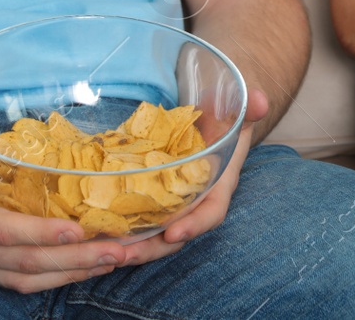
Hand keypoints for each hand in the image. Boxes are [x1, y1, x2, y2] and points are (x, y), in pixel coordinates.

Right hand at [0, 116, 127, 292]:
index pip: (0, 231)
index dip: (39, 234)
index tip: (77, 231)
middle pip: (23, 263)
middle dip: (74, 259)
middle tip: (120, 250)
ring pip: (28, 277)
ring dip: (75, 272)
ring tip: (119, 259)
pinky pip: (24, 278)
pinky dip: (60, 275)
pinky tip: (92, 264)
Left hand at [116, 87, 271, 265]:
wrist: (209, 116)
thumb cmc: (224, 114)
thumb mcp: (237, 108)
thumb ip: (250, 106)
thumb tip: (260, 101)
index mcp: (218, 184)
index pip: (211, 212)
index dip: (195, 225)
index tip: (174, 233)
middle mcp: (195, 200)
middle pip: (176, 234)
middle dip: (152, 248)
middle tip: (125, 254)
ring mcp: (172, 202)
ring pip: (153, 234)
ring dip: (131, 246)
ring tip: (105, 252)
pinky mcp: (151, 197)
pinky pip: (137, 220)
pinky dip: (118, 230)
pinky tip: (94, 234)